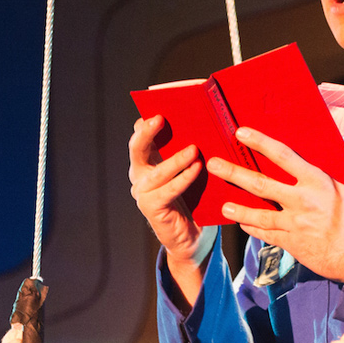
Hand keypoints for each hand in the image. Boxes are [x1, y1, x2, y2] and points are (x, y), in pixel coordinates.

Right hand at [129, 116, 212, 306]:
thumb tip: (206, 123)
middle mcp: (140, 175)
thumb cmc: (194, 198)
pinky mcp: (151, 208)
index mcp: (147, 161)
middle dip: (146, 132)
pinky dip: (182, 179)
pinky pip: (168, 190)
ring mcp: (142, 192)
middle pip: (137, 148)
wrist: (192, 237)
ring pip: (155, 171)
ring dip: (175, 159)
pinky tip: (196, 169)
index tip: (157, 105)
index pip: (141, 136)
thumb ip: (188, 150)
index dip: (146, 122)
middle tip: (159, 118)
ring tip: (193, 149)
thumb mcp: (190, 170)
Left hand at [211, 127, 343, 284]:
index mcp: (318, 181)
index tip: (241, 133)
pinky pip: (267, 234)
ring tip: (223, 207)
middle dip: (234, 173)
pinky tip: (244, 225)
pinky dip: (254, 229)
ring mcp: (295, 224)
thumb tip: (309, 162)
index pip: (283, 156)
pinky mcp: (292, 243)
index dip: (260, 142)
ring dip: (237, 210)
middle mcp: (303, 200)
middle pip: (261, 184)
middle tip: (214, 165)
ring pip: (258, 214)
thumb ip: (325, 175)